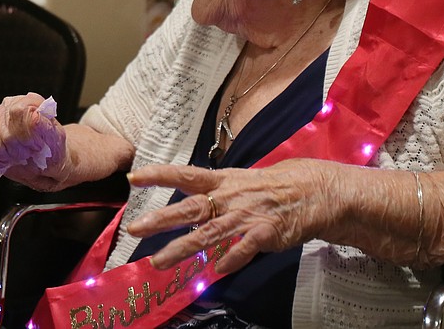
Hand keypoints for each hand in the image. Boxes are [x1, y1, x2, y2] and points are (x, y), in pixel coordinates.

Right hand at [0, 93, 70, 189]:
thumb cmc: (51, 148)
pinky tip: (7, 159)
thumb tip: (34, 116)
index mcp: (28, 101)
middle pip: (6, 132)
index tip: (37, 146)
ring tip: (19, 156)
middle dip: (20, 150)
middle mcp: (7, 105)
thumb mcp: (55, 138)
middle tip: (29, 153)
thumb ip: (45, 126)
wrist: (44, 162)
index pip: (18, 112)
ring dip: (9, 156)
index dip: (27, 134)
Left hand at [125, 159, 347, 273]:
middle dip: (160, 218)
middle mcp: (229, 197)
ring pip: (209, 233)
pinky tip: (217, 270)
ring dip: (182, 248)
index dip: (159, 174)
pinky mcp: (265, 232)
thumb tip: (183, 204)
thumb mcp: (237, 181)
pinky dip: (231, 258)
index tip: (133, 177)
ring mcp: (246, 215)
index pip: (185, 175)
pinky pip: (244, 248)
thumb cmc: (269, 187)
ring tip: (158, 261)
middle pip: (190, 208)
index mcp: (221, 181)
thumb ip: (211, 193)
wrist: (310, 190)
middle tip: (133, 228)